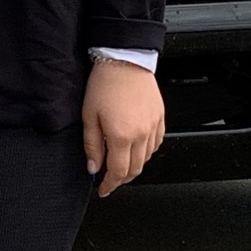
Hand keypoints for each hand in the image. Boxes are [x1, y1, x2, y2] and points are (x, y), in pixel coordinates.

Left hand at [82, 58, 164, 194]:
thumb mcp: (89, 116)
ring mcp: (153, 127)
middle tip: (110, 180)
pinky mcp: (160, 118)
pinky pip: (156, 144)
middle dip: (122, 179)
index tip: (103, 189)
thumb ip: (92, 146)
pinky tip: (136, 150)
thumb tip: (93, 167)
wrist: (125, 60)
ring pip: (147, 159)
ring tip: (121, 164)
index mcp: (121, 136)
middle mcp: (141, 134)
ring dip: (134, 167)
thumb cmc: (105, 84)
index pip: (118, 172)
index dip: (110, 185)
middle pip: (135, 169)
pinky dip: (146, 153)